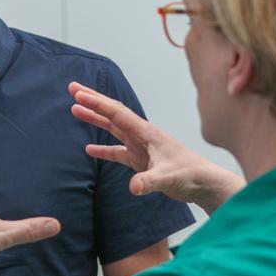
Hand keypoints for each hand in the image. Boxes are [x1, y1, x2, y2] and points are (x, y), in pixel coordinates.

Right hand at [68, 82, 244, 213]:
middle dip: (92, 100)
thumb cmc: (189, 175)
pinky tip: (89, 149)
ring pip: (112, 128)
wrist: (203, 183)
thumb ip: (149, 182)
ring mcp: (140, 147)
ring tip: (75, 109)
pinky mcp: (141, 161)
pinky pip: (117, 151)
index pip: (116, 113)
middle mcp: (141, 135)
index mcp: (146, 132)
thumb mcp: (167, 178)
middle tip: (72, 88)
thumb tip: (133, 187)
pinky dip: (103, 149)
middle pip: (112, 113)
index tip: (78, 93)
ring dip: (95, 119)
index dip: (96, 102)